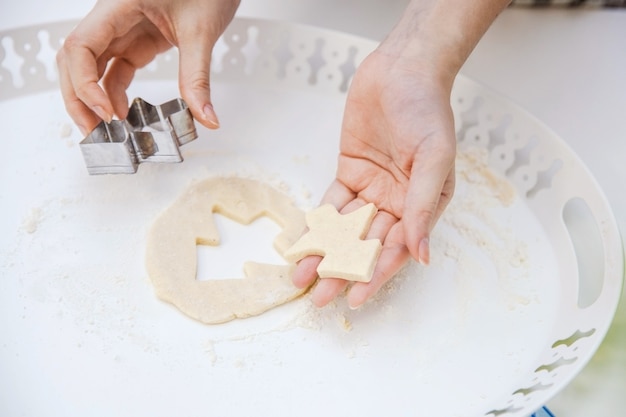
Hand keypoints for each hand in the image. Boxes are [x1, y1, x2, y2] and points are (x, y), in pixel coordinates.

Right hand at [56, 0, 239, 134]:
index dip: (84, 83)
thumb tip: (204, 117)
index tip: (106, 113)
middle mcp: (113, 18)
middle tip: (93, 132)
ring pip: (91, 67)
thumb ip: (197, 77)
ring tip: (104, 131)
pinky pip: (115, 70)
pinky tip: (122, 115)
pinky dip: (114, 94)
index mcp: (118, 5)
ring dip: (92, 99)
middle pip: (75, 60)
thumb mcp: (202, 32)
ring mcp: (122, 31)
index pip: (80, 46)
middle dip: (79, 98)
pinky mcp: (136, 42)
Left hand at [292, 49, 456, 308]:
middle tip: (319, 298)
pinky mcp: (349, 174)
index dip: (376, 274)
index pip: (397, 248)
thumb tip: (422, 255)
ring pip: (344, 230)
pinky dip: (316, 225)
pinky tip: (301, 244)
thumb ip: (422, 206)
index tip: (355, 298)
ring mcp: (371, 190)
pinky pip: (331, 205)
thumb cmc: (427, 110)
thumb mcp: (433, 158)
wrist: (401, 71)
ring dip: (323, 253)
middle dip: (343, 272)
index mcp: (422, 205)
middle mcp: (397, 203)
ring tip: (301, 278)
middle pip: (366, 245)